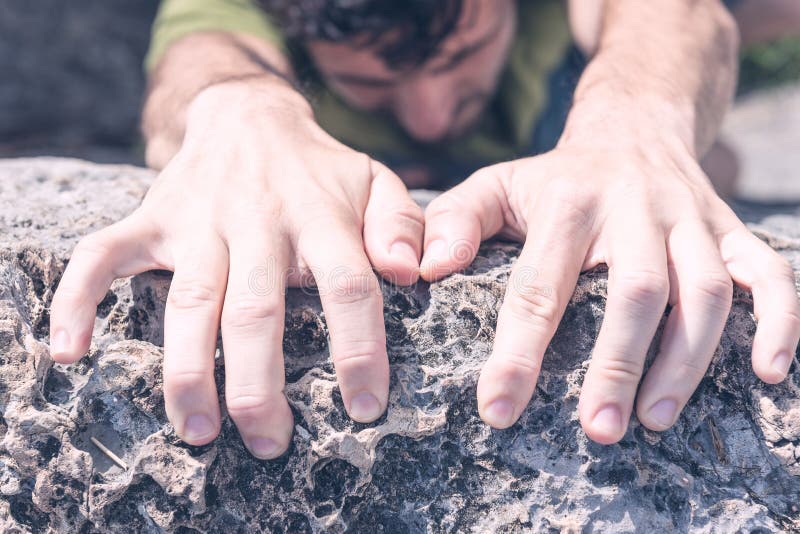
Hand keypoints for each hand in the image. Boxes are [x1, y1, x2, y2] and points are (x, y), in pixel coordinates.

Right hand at [48, 83, 423, 457]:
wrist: (249, 116)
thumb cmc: (320, 170)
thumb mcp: (375, 183)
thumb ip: (401, 226)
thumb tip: (409, 273)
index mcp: (320, 217)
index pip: (348, 287)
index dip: (360, 351)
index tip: (365, 408)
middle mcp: (257, 221)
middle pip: (256, 311)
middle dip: (260, 386)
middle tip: (269, 443)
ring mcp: (197, 221)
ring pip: (188, 303)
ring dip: (188, 372)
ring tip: (197, 433)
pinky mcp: (150, 219)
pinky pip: (102, 256)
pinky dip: (78, 298)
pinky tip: (71, 349)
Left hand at [420, 139, 799, 443]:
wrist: (632, 128)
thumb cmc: (555, 178)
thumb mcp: (497, 184)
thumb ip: (455, 220)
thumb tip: (424, 269)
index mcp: (569, 204)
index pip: (540, 285)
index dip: (518, 351)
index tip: (499, 408)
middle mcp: (635, 210)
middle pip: (635, 290)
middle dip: (617, 363)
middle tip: (597, 429)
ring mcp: (690, 219)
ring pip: (705, 290)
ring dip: (688, 358)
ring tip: (654, 417)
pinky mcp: (731, 229)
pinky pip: (771, 273)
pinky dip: (779, 320)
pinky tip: (769, 371)